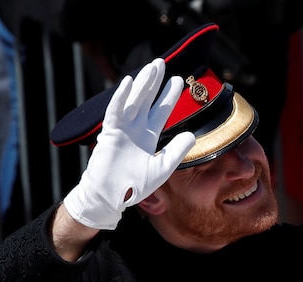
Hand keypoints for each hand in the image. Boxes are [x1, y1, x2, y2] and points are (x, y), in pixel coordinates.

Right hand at [63, 58, 195, 229]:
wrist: (112, 196)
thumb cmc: (134, 185)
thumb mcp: (162, 167)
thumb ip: (176, 151)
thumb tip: (192, 134)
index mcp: (148, 136)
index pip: (160, 111)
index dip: (168, 96)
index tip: (178, 81)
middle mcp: (135, 129)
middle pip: (147, 100)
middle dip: (154, 82)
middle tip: (162, 63)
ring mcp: (122, 129)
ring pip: (133, 101)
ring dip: (142, 83)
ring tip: (151, 67)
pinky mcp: (110, 133)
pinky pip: (116, 111)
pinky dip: (122, 97)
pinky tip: (130, 82)